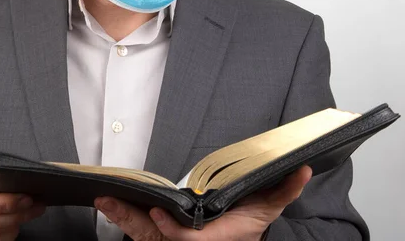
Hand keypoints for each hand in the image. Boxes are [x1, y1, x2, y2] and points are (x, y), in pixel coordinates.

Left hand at [94, 166, 311, 240]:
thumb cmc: (250, 222)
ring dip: (122, 217)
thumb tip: (301, 170)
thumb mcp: (269, 207)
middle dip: (131, 220)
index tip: (157, 213)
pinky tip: (111, 203)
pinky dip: (126, 217)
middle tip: (108, 202)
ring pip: (144, 234)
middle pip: (156, 238)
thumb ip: (284, 190)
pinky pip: (142, 229)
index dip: (173, 231)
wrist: (238, 236)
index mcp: (215, 238)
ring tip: (103, 200)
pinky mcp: (163, 234)